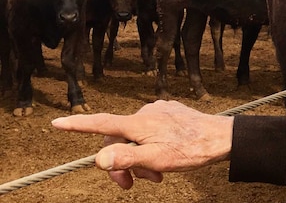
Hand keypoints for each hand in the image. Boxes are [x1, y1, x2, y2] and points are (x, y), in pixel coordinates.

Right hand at [52, 100, 233, 189]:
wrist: (220, 138)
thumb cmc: (190, 150)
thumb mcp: (156, 160)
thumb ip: (127, 158)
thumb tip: (99, 157)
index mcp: (138, 123)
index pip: (101, 123)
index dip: (78, 125)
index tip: (57, 122)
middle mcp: (145, 112)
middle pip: (119, 140)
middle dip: (124, 163)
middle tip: (137, 184)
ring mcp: (158, 110)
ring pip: (136, 138)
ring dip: (141, 158)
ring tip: (159, 173)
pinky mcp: (170, 112)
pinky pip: (151, 131)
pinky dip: (152, 146)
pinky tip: (167, 156)